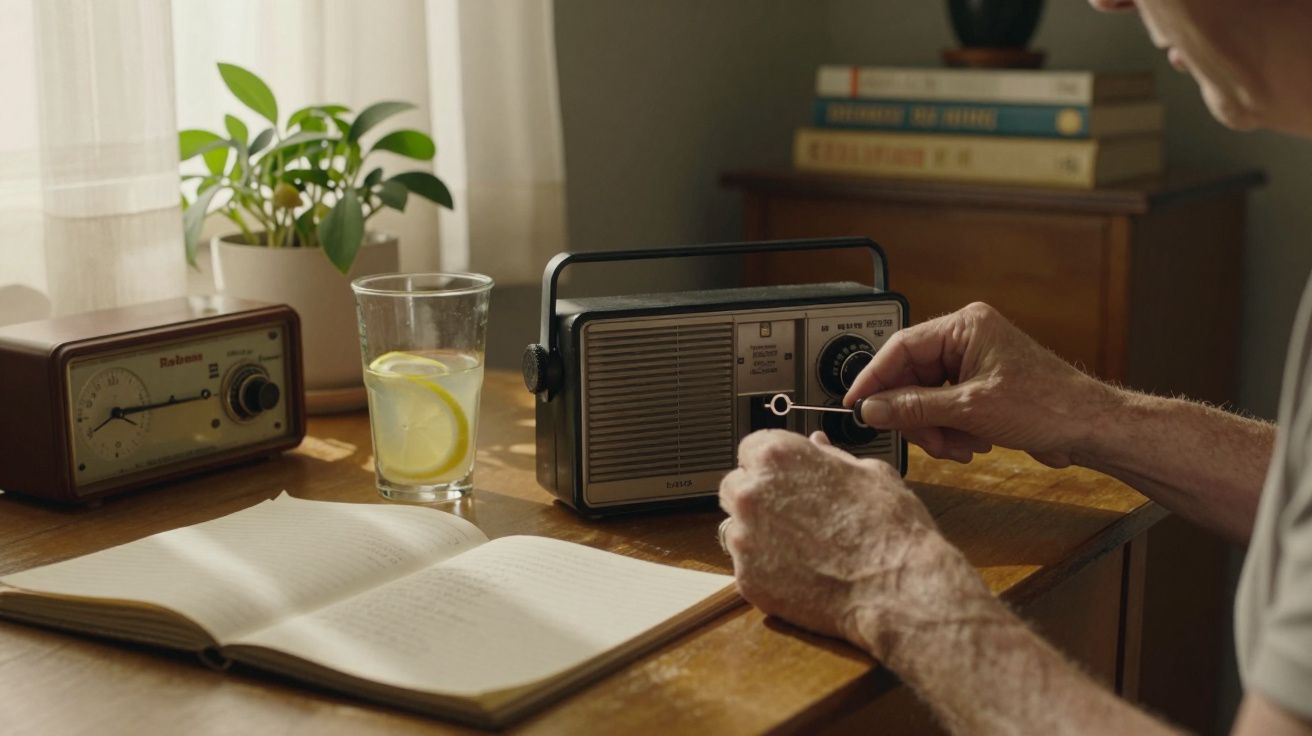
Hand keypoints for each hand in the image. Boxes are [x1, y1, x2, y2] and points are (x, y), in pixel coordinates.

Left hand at [719, 429, 996, 662]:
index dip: (770, 465)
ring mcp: (745, 538)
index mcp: (777, 456)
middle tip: (793, 515)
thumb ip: (830, 456)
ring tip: (799, 547)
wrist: (896, 588)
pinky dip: (765, 568)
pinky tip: (798, 571)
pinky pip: (745, 566)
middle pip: (735, 487)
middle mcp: (751, 493)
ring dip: (757, 533)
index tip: (784, 477)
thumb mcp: (868, 473)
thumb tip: (816, 444)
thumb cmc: (889, 529)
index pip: (750, 449)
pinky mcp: (747, 578)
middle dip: (758, 498)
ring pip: (735, 528)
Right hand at [845, 302, 1119, 466]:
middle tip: (924, 438)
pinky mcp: (981, 387)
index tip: (856, 404)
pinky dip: (952, 430)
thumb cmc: (1048, 405)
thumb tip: (872, 408)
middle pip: (912, 377)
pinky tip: (972, 443)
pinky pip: (946, 408)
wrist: (1089, 428)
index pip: (900, 346)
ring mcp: (974, 363)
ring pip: (927, 398)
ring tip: (959, 445)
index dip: (874, 378)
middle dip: (916, 414)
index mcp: (965, 327)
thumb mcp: (969, 409)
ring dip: (937, 428)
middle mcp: (967, 340)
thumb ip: (914, 408)